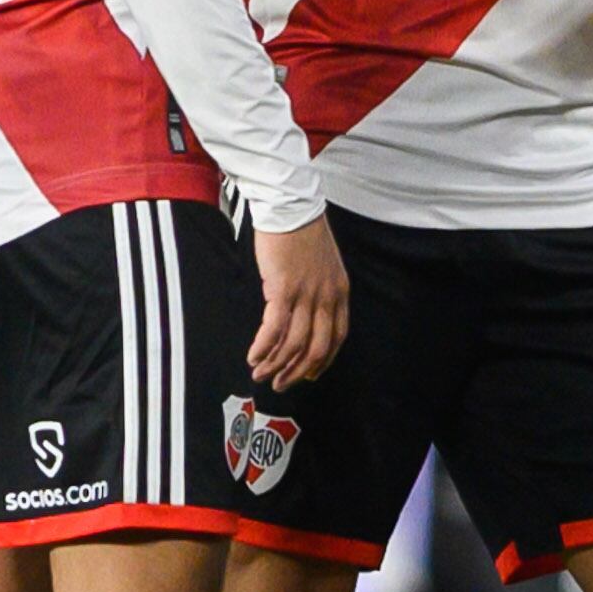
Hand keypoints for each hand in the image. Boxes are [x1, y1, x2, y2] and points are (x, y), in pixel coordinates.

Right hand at [248, 213, 350, 389]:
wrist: (292, 207)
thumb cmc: (302, 234)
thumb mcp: (322, 266)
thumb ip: (319, 291)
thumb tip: (305, 315)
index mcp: (339, 292)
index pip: (337, 337)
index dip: (323, 361)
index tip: (310, 375)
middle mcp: (327, 297)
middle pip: (317, 347)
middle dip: (298, 372)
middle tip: (281, 384)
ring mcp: (306, 294)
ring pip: (294, 343)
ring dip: (276, 364)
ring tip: (261, 374)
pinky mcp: (283, 289)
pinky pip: (274, 328)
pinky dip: (263, 347)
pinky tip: (253, 356)